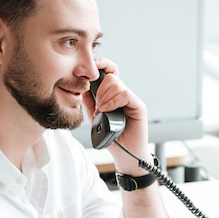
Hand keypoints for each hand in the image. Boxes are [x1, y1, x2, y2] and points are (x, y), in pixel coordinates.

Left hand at [82, 58, 151, 174]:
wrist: (125, 154)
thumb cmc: (111, 136)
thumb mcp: (94, 117)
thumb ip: (88, 101)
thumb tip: (80, 85)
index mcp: (113, 94)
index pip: (110, 72)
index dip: (103, 65)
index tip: (93, 64)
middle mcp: (123, 94)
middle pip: (110, 78)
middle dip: (100, 91)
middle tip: (98, 107)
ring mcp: (131, 99)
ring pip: (116, 84)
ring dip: (105, 98)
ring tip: (103, 112)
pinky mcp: (138, 106)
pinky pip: (125, 94)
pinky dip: (113, 101)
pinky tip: (108, 110)